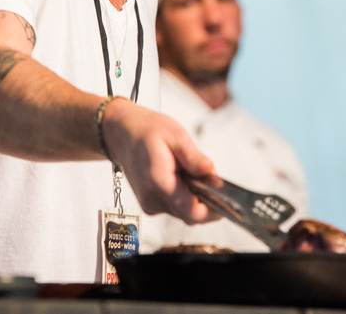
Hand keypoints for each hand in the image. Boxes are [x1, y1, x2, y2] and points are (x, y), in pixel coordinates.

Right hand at [102, 99, 219, 224]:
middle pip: (190, 215)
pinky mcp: (149, 204)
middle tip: (209, 178)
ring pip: (183, 212)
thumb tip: (212, 173)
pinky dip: (183, 196)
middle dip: (205, 201)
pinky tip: (180, 177)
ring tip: (189, 172)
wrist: (121, 133)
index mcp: (159, 182)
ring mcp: (149, 204)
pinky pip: (174, 207)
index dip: (212, 209)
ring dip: (193, 198)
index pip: (192, 212)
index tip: (224, 196)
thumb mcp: (175, 135)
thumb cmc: (148, 130)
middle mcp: (152, 199)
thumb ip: (194, 157)